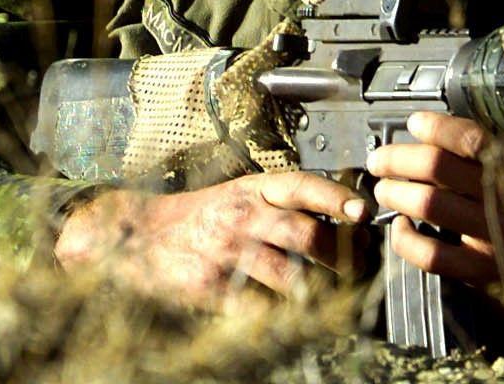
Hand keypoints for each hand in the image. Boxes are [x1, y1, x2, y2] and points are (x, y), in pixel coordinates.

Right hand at [53, 171, 369, 308]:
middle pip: (305, 235)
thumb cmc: (202, 214)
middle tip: (357, 270)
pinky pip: (256, 306)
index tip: (365, 212)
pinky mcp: (209, 286)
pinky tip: (289, 318)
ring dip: (316, 292)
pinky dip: (278, 315)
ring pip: (287, 275)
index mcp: (254, 189)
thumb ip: (284, 201)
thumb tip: (344, 215)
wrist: (138, 234)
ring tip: (332, 301)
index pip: (303, 186)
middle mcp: (241, 215)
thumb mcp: (242, 193)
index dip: (337, 198)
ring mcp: (225, 251)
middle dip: (339, 257)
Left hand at [366, 111, 503, 326]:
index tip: (414, 122)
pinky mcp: (479, 270)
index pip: (469, 137)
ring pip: (429, 205)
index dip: (434, 126)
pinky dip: (406, 240)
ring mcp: (491, 236)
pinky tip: (401, 227)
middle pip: (437, 168)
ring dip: (396, 192)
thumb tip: (447, 123)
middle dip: (398, 158)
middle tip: (379, 159)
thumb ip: (498, 142)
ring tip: (383, 188)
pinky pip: (431, 255)